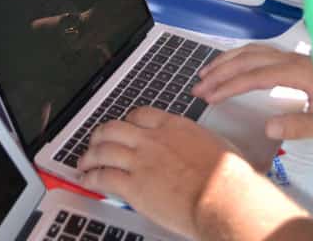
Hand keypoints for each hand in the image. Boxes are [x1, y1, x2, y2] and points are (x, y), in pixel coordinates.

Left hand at [79, 107, 242, 237]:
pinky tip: (87, 179)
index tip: (125, 126)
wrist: (223, 197)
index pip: (141, 115)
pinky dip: (91, 176)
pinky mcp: (133, 185)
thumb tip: (202, 148)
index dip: (127, 121)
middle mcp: (152, 139)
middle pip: (116, 128)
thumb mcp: (215, 144)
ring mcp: (140, 161)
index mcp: (173, 126)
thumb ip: (198, 142)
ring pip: (104, 149)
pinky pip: (104, 176)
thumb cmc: (228, 177)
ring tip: (84, 160)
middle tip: (96, 139)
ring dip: (90, 154)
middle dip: (102, 133)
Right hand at [193, 44, 312, 139]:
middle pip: (247, 59)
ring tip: (206, 73)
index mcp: (297, 72)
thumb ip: (298, 125)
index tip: (209, 95)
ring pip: (251, 51)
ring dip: (226, 61)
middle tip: (197, 86)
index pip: (254, 76)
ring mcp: (290, 56)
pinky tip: (232, 65)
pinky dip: (240, 56)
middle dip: (220, 72)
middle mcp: (290, 59)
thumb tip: (267, 127)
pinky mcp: (292, 59)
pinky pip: (259, 51)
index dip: (229, 85)